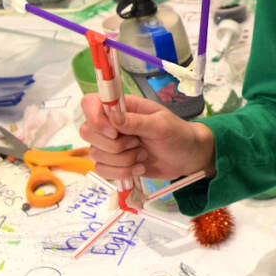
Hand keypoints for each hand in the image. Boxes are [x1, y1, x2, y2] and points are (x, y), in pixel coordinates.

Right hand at [79, 92, 215, 182]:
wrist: (187, 158)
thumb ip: (136, 121)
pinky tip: (139, 169)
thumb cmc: (177, 134)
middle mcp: (112, 124)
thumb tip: (112, 117)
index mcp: (122, 107)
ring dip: (121, 160)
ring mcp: (111, 144)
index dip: (94, 117)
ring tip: (143, 156)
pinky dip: (121, 172)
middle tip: (137, 144)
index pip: (90, 103)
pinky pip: (102, 170)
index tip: (113, 131)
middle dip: (114, 145)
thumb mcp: (161, 125)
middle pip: (88, 132)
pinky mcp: (114, 163)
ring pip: (95, 154)